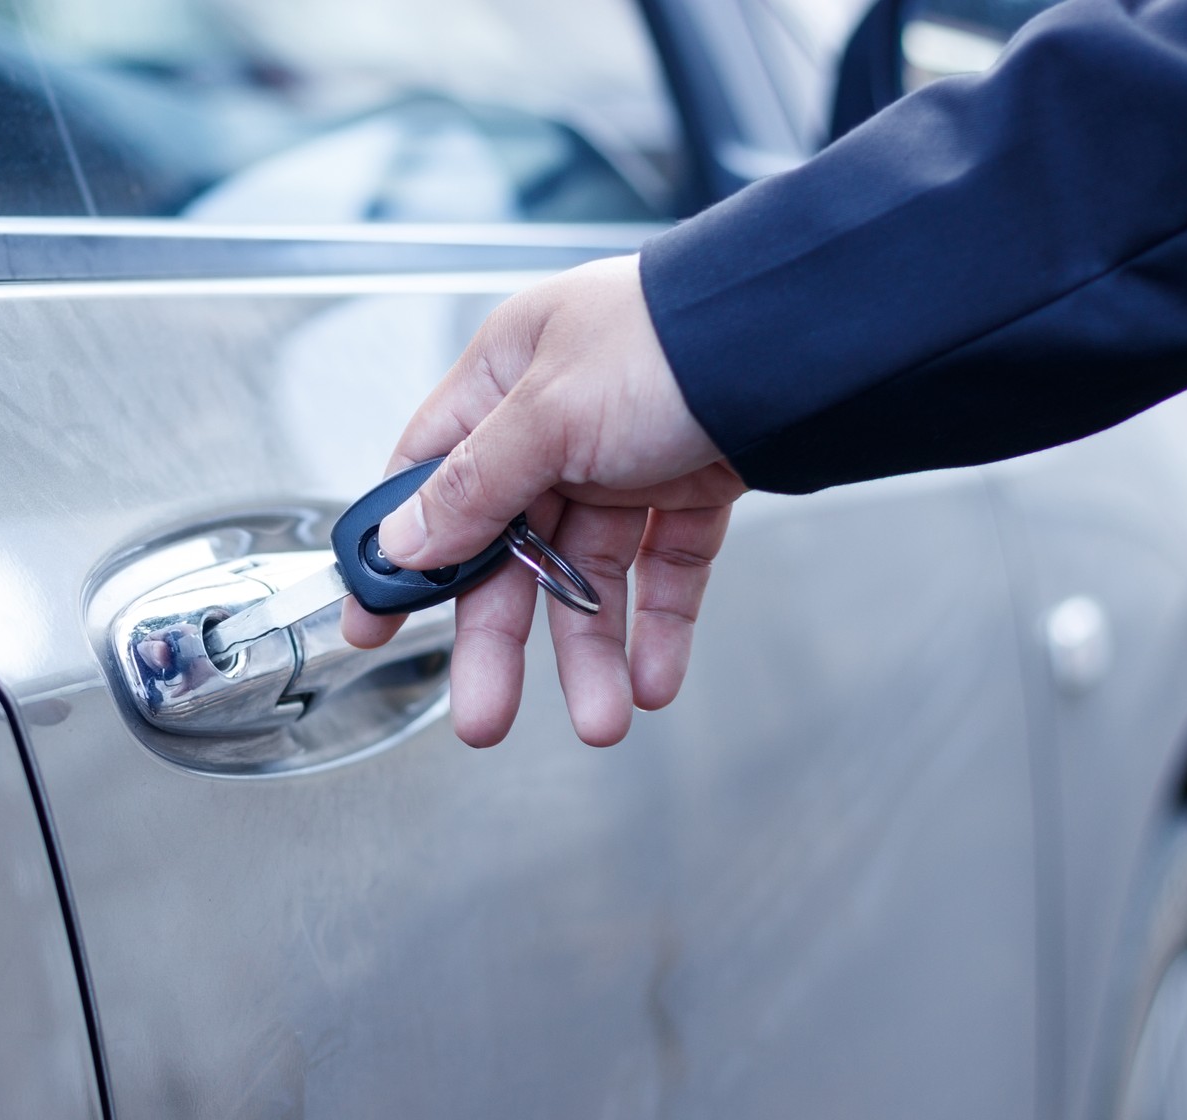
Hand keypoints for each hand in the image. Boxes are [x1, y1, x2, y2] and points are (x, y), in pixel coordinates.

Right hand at [340, 254, 745, 747]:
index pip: (429, 482)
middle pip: (509, 550)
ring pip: (588, 574)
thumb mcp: (549, 410)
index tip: (375, 624)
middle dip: (501, 640)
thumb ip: (473, 486)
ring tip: (600, 716)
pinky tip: (652, 676)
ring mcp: (625, 456)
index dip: (403, 561)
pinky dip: (658, 626)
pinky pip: (662, 571)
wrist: (811, 336)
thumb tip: (406, 543)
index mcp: (504, 378)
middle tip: (485, 713)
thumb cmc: (671, 336)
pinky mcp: (692, 486)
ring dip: (591, 651)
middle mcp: (557, 420)